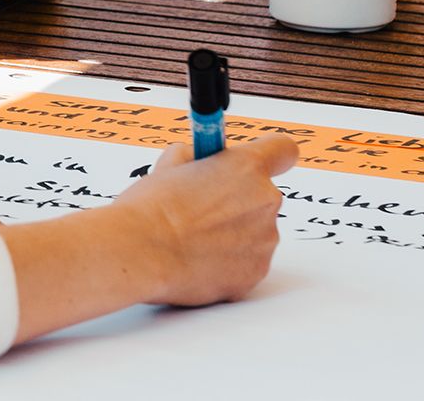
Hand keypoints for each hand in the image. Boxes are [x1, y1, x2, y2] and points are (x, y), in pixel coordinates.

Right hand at [111, 134, 299, 306]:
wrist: (140, 252)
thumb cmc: (151, 208)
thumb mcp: (170, 165)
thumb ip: (197, 159)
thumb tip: (200, 162)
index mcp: (246, 167)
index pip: (283, 150)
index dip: (269, 155)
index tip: (250, 164)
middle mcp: (264, 201)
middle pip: (262, 196)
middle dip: (236, 200)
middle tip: (200, 209)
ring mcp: (264, 240)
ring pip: (255, 231)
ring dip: (232, 233)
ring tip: (192, 239)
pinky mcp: (255, 273)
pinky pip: (247, 261)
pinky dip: (227, 261)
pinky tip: (196, 259)